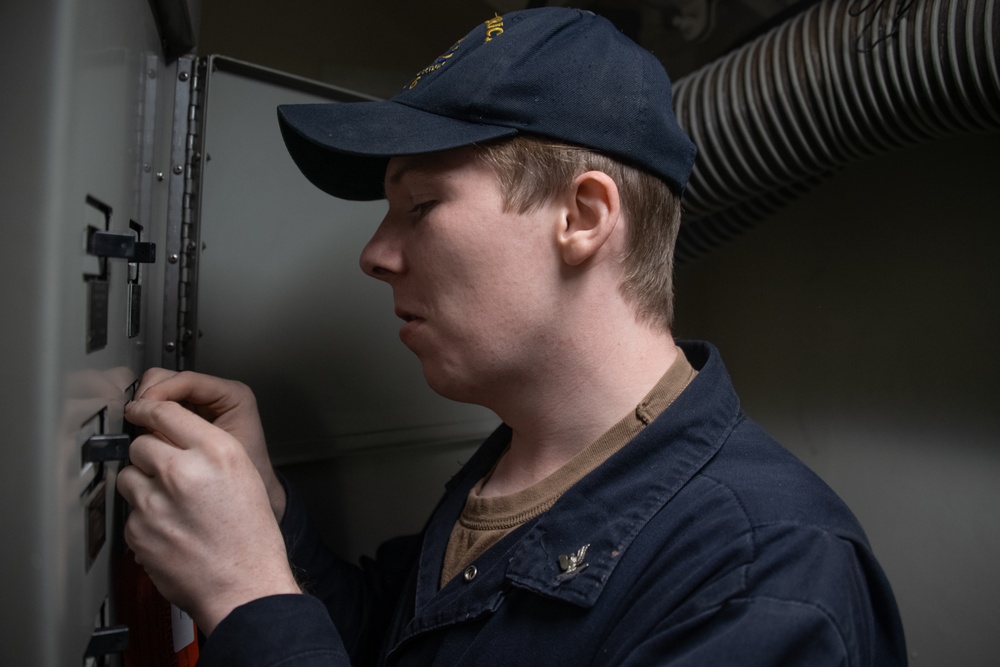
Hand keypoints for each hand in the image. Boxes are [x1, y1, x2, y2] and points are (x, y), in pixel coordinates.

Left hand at [117, 398, 300, 634]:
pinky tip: (169, 528)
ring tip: (170, 504)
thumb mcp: (243, 474)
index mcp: (216, 451)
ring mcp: (156, 502)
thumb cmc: (249, 536)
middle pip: (141, 443)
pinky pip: (130, 512)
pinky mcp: (138, 530)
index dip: (148, 409)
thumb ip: (207, 448)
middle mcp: (183, 471)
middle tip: (167, 472)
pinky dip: (144, 518)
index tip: (141, 410)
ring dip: (143, 485)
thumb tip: (170, 434)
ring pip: (129, 476)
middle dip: (149, 454)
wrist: (244, 585)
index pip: (166, 411)